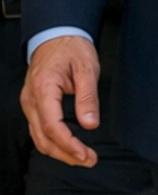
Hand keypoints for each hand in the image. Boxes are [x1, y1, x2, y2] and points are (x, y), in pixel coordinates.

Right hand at [21, 35, 101, 167]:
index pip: (52, 126)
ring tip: (82, 158)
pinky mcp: (33, 104)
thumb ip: (88, 97)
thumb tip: (90, 124)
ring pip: (38, 137)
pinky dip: (52, 142)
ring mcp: (29, 102)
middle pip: (43, 138)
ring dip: (59, 152)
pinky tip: (68, 146)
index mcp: (43, 89)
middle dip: (65, 154)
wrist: (56, 34)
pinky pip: (38, 129)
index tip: (85, 154)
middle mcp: (31, 99)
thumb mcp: (87, 69)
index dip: (68, 145)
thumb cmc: (71, 47)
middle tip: (89, 160)